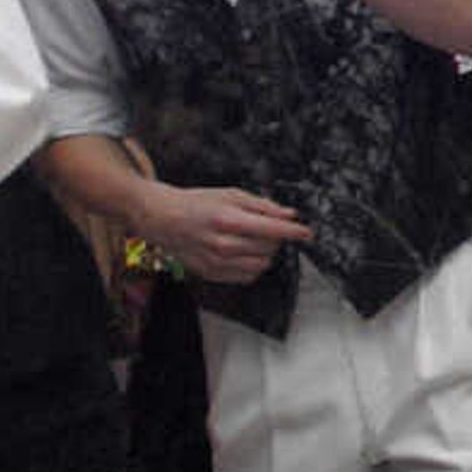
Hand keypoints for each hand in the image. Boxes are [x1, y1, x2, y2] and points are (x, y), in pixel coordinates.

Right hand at [133, 183, 316, 285]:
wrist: (163, 219)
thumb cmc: (198, 203)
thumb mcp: (231, 194)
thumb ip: (262, 206)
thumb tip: (289, 215)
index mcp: (228, 220)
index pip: (272, 231)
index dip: (294, 232)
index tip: (307, 233)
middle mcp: (223, 245)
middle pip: (269, 248)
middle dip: (276, 238)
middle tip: (267, 228)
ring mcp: (216, 262)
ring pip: (261, 265)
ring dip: (266, 253)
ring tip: (254, 240)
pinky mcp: (212, 274)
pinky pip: (246, 276)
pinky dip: (253, 265)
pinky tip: (244, 253)